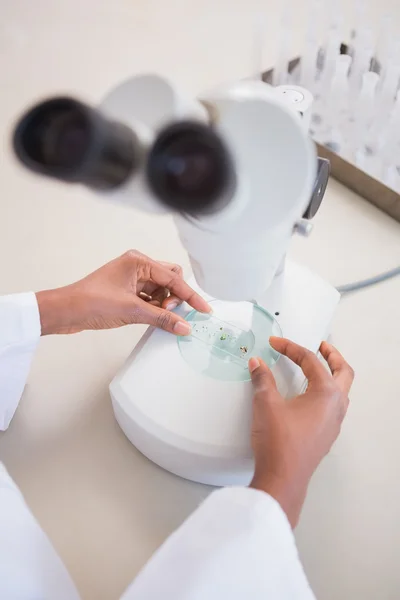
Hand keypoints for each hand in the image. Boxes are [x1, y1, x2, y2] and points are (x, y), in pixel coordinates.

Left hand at [36, 250, 209, 334]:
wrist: (65, 311)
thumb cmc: (91, 302)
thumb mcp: (132, 311)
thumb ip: (162, 318)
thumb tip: (184, 326)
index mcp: (138, 261)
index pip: (173, 278)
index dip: (190, 295)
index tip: (204, 309)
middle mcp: (136, 265)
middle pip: (170, 279)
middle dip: (175, 296)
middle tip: (170, 311)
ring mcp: (131, 278)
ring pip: (160, 289)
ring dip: (164, 303)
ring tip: (158, 316)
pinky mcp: (127, 290)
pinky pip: (150, 297)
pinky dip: (155, 307)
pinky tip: (154, 317)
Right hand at [248, 337, 353, 527]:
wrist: (282, 478)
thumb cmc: (279, 441)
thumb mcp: (266, 404)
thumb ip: (262, 379)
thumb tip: (258, 364)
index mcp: (326, 393)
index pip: (310, 361)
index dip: (290, 348)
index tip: (275, 343)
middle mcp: (336, 406)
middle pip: (343, 372)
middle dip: (333, 356)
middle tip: (322, 346)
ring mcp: (334, 423)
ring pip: (341, 391)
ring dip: (332, 376)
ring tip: (317, 369)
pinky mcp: (326, 435)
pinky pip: (333, 407)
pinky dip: (326, 393)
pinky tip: (309, 396)